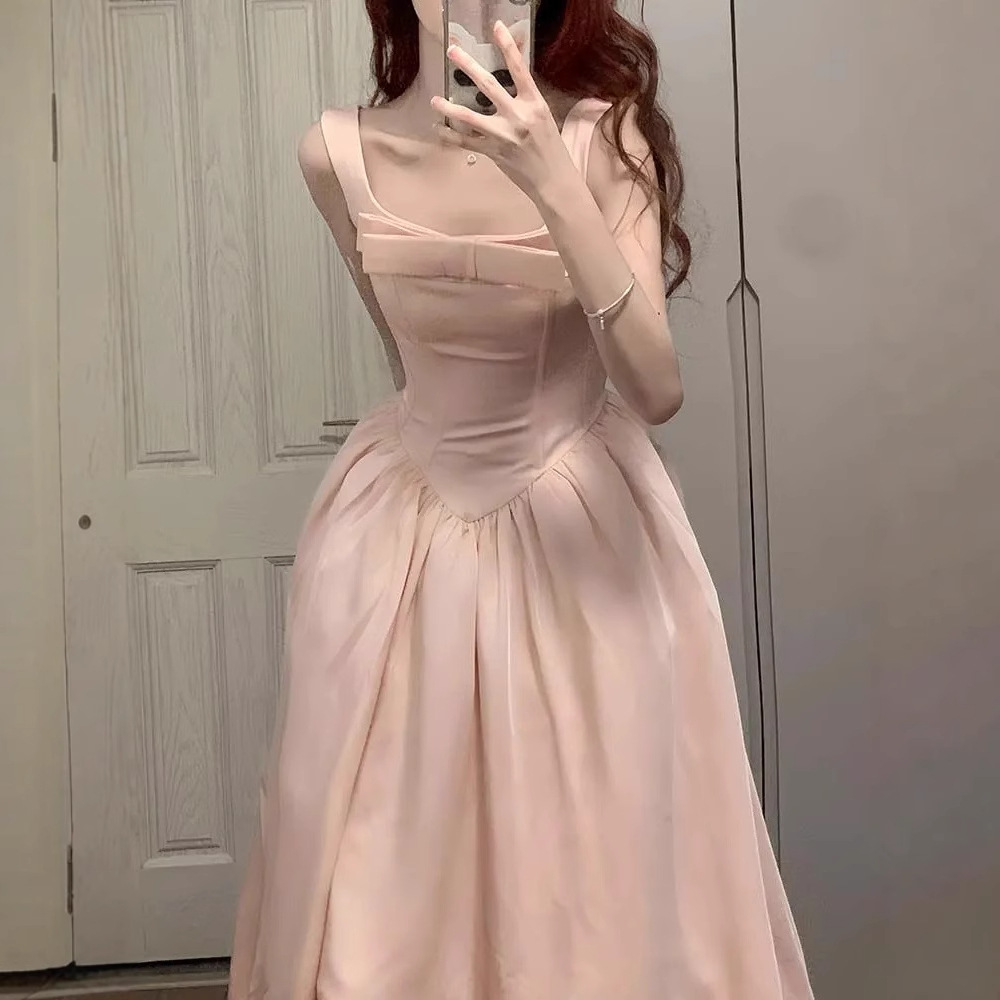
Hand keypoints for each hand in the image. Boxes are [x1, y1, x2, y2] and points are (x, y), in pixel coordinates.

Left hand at [430, 21, 576, 200]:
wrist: (553, 181)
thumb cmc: (551, 148)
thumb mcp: (544, 116)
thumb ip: (526, 98)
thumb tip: (510, 78)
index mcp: (534, 104)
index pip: (519, 69)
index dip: (507, 46)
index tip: (496, 26)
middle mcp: (518, 116)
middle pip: (488, 86)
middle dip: (468, 66)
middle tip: (452, 51)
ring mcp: (504, 136)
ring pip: (470, 117)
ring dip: (449, 108)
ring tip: (435, 99)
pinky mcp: (494, 153)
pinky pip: (467, 143)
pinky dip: (451, 137)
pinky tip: (439, 129)